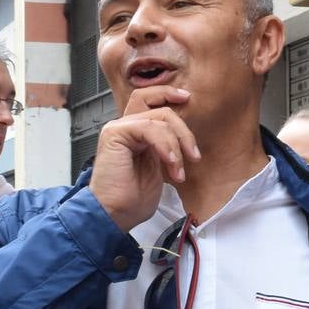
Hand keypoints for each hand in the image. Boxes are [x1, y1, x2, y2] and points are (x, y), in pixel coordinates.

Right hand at [88, 86, 200, 231]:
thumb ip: (165, 147)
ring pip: (159, 117)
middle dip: (182, 128)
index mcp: (134, 133)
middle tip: (193, 154)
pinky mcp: (115, 134)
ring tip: (178, 172)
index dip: (167, 94)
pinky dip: (165, 145)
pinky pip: (149, 127)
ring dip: (176, 145)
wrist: (114, 214)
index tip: (187, 98)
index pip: (148, 101)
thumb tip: (184, 138)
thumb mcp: (158, 167)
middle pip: (158, 106)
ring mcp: (118, 128)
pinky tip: (170, 164)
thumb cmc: (132, 199)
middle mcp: (124, 127)